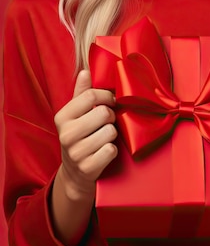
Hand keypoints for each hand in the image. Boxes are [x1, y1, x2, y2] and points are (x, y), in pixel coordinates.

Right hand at [54, 69, 116, 200]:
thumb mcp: (76, 114)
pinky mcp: (87, 168)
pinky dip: (112, 150)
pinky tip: (105, 151)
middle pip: (104, 113)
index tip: (111, 101)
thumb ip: (82, 92)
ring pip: (110, 131)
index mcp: (62, 117)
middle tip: (108, 122)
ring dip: (112, 134)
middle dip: (111, 116)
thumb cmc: (79, 137)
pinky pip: (111, 150)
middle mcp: (66, 134)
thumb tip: (85, 71)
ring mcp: (75, 153)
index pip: (91, 95)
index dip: (107, 96)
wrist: (75, 174)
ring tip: (105, 137)